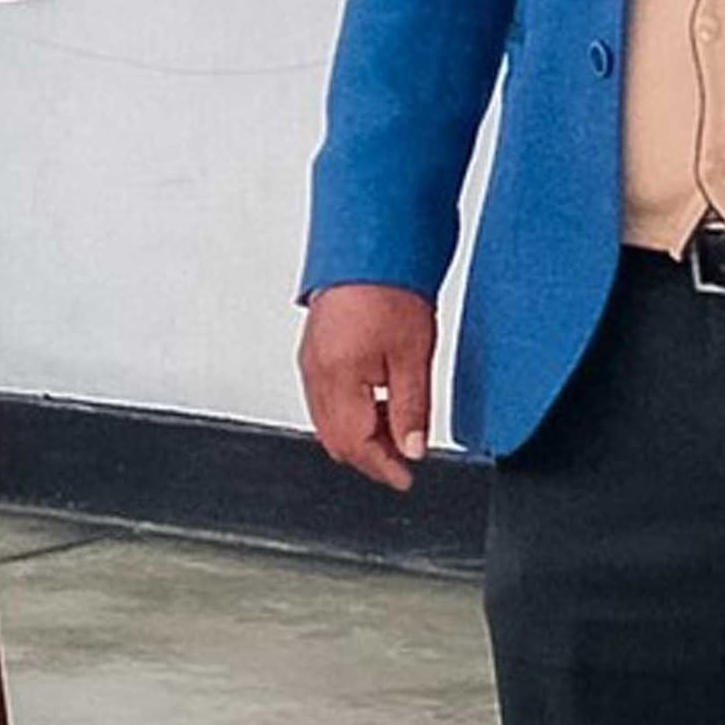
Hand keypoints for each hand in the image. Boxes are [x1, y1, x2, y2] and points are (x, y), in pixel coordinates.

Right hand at [299, 284, 439, 490]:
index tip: (405, 478)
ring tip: (395, 427)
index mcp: (339, 378)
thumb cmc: (391, 289)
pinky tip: (376, 403)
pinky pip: (324, 399)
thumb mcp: (414, 356)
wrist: (370, 246)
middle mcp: (316, 373)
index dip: (383, 468)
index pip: (356, 446)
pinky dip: (348, 413)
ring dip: (359, 435)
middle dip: (369, 456)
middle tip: (403, 459)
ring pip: (328, 422)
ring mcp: (310, 362)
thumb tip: (412, 449)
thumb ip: (412, 409)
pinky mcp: (313, 351)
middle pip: (336, 439)